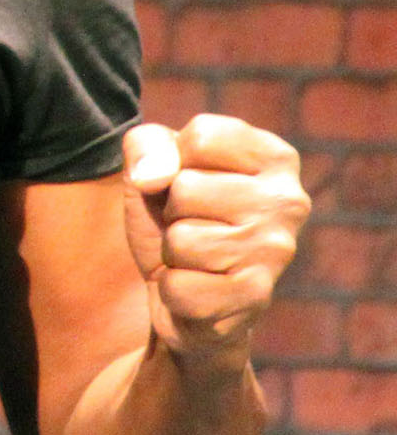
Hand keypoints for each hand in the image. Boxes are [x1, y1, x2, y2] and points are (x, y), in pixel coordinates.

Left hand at [121, 115, 307, 370]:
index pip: (201, 136)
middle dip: (172, 210)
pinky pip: (178, 286)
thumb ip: (146, 144)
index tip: (191, 181)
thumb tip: (152, 177)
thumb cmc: (177, 218)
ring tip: (196, 256)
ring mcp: (276, 252)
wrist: (188, 297)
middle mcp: (288, 202)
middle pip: (186, 187)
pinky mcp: (256, 298)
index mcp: (275, 158)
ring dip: (172, 250)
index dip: (176, 161)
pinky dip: (172, 289)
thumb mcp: (154, 166)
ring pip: (181, 238)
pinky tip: (200, 287)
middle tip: (193, 225)